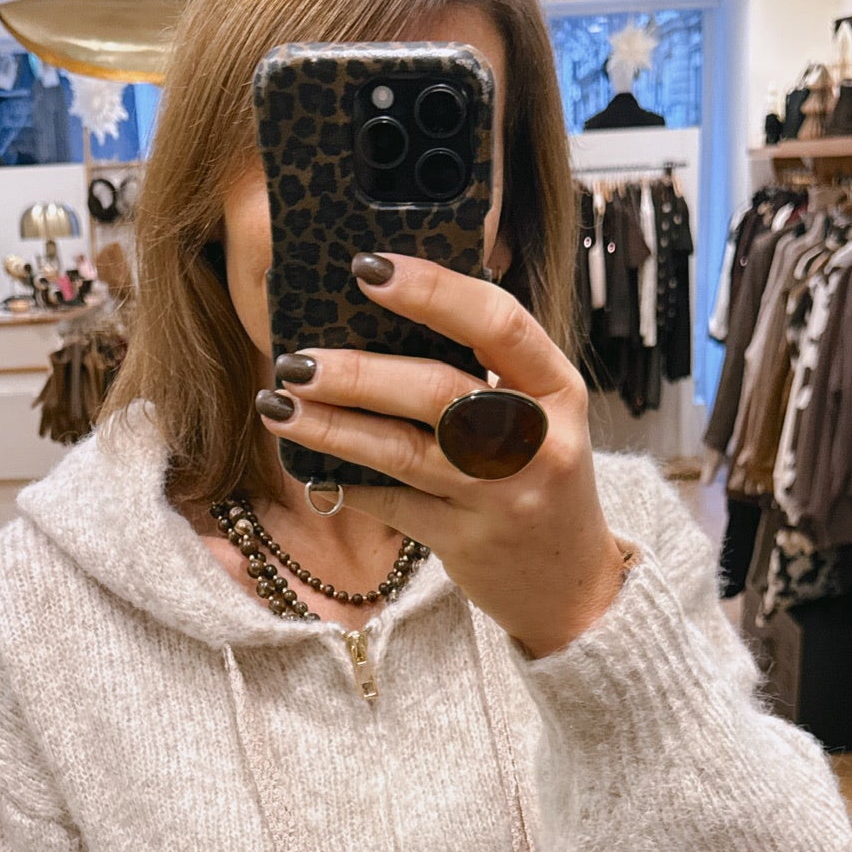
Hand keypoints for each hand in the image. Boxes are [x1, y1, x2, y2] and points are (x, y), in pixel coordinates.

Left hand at [256, 253, 630, 657]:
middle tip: (296, 359)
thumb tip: (385, 309)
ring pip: (404, 452)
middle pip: (439, 391)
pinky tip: (310, 465)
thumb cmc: (540, 477)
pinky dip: (348, 482)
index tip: (366, 268)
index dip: (431, 291)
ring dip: (332, 426)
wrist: (573, 583)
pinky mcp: (468, 543)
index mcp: (557, 390)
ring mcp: (502, 497)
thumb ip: (488, 366)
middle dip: (358, 372)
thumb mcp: (540, 413)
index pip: (498, 322)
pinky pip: (393, 505)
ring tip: (278, 404)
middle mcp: (537, 442)